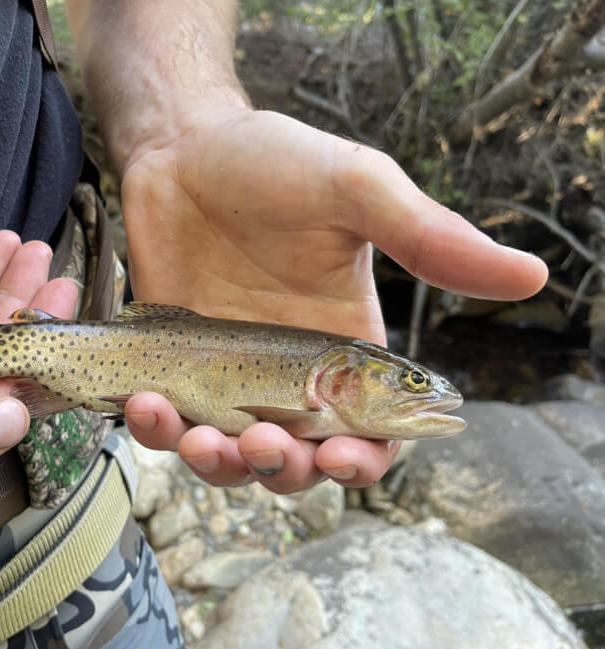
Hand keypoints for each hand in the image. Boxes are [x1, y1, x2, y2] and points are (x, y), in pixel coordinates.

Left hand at [119, 109, 547, 492]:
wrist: (182, 146)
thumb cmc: (272, 162)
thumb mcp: (356, 190)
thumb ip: (428, 238)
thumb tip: (531, 276)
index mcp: (343, 346)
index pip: (368, 430)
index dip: (362, 459)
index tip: (341, 457)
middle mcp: (287, 372)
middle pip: (297, 458)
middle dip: (285, 470)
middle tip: (268, 444)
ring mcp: (225, 373)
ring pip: (230, 455)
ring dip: (219, 464)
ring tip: (203, 438)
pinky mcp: (172, 366)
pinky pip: (167, 421)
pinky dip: (159, 429)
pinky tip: (150, 405)